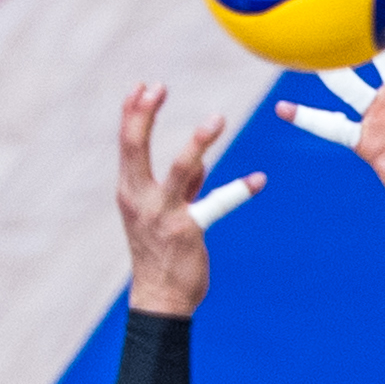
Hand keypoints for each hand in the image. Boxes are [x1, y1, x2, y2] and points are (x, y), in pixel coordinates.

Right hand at [118, 84, 259, 316]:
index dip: (132, 113)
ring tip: (217, 118)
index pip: (126, 144)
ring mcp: (163, 214)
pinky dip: (238, 190)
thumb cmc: (159, 253)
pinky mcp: (188, 231)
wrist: (159, 297)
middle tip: (159, 86)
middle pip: (135, 147)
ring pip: (180, 169)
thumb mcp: (162, 215)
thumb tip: (200, 163)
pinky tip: (258, 180)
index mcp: (129, 191)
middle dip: (143, 115)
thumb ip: (182, 187)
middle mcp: (139, 199)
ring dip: (198, 141)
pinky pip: (216, 204)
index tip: (143, 86)